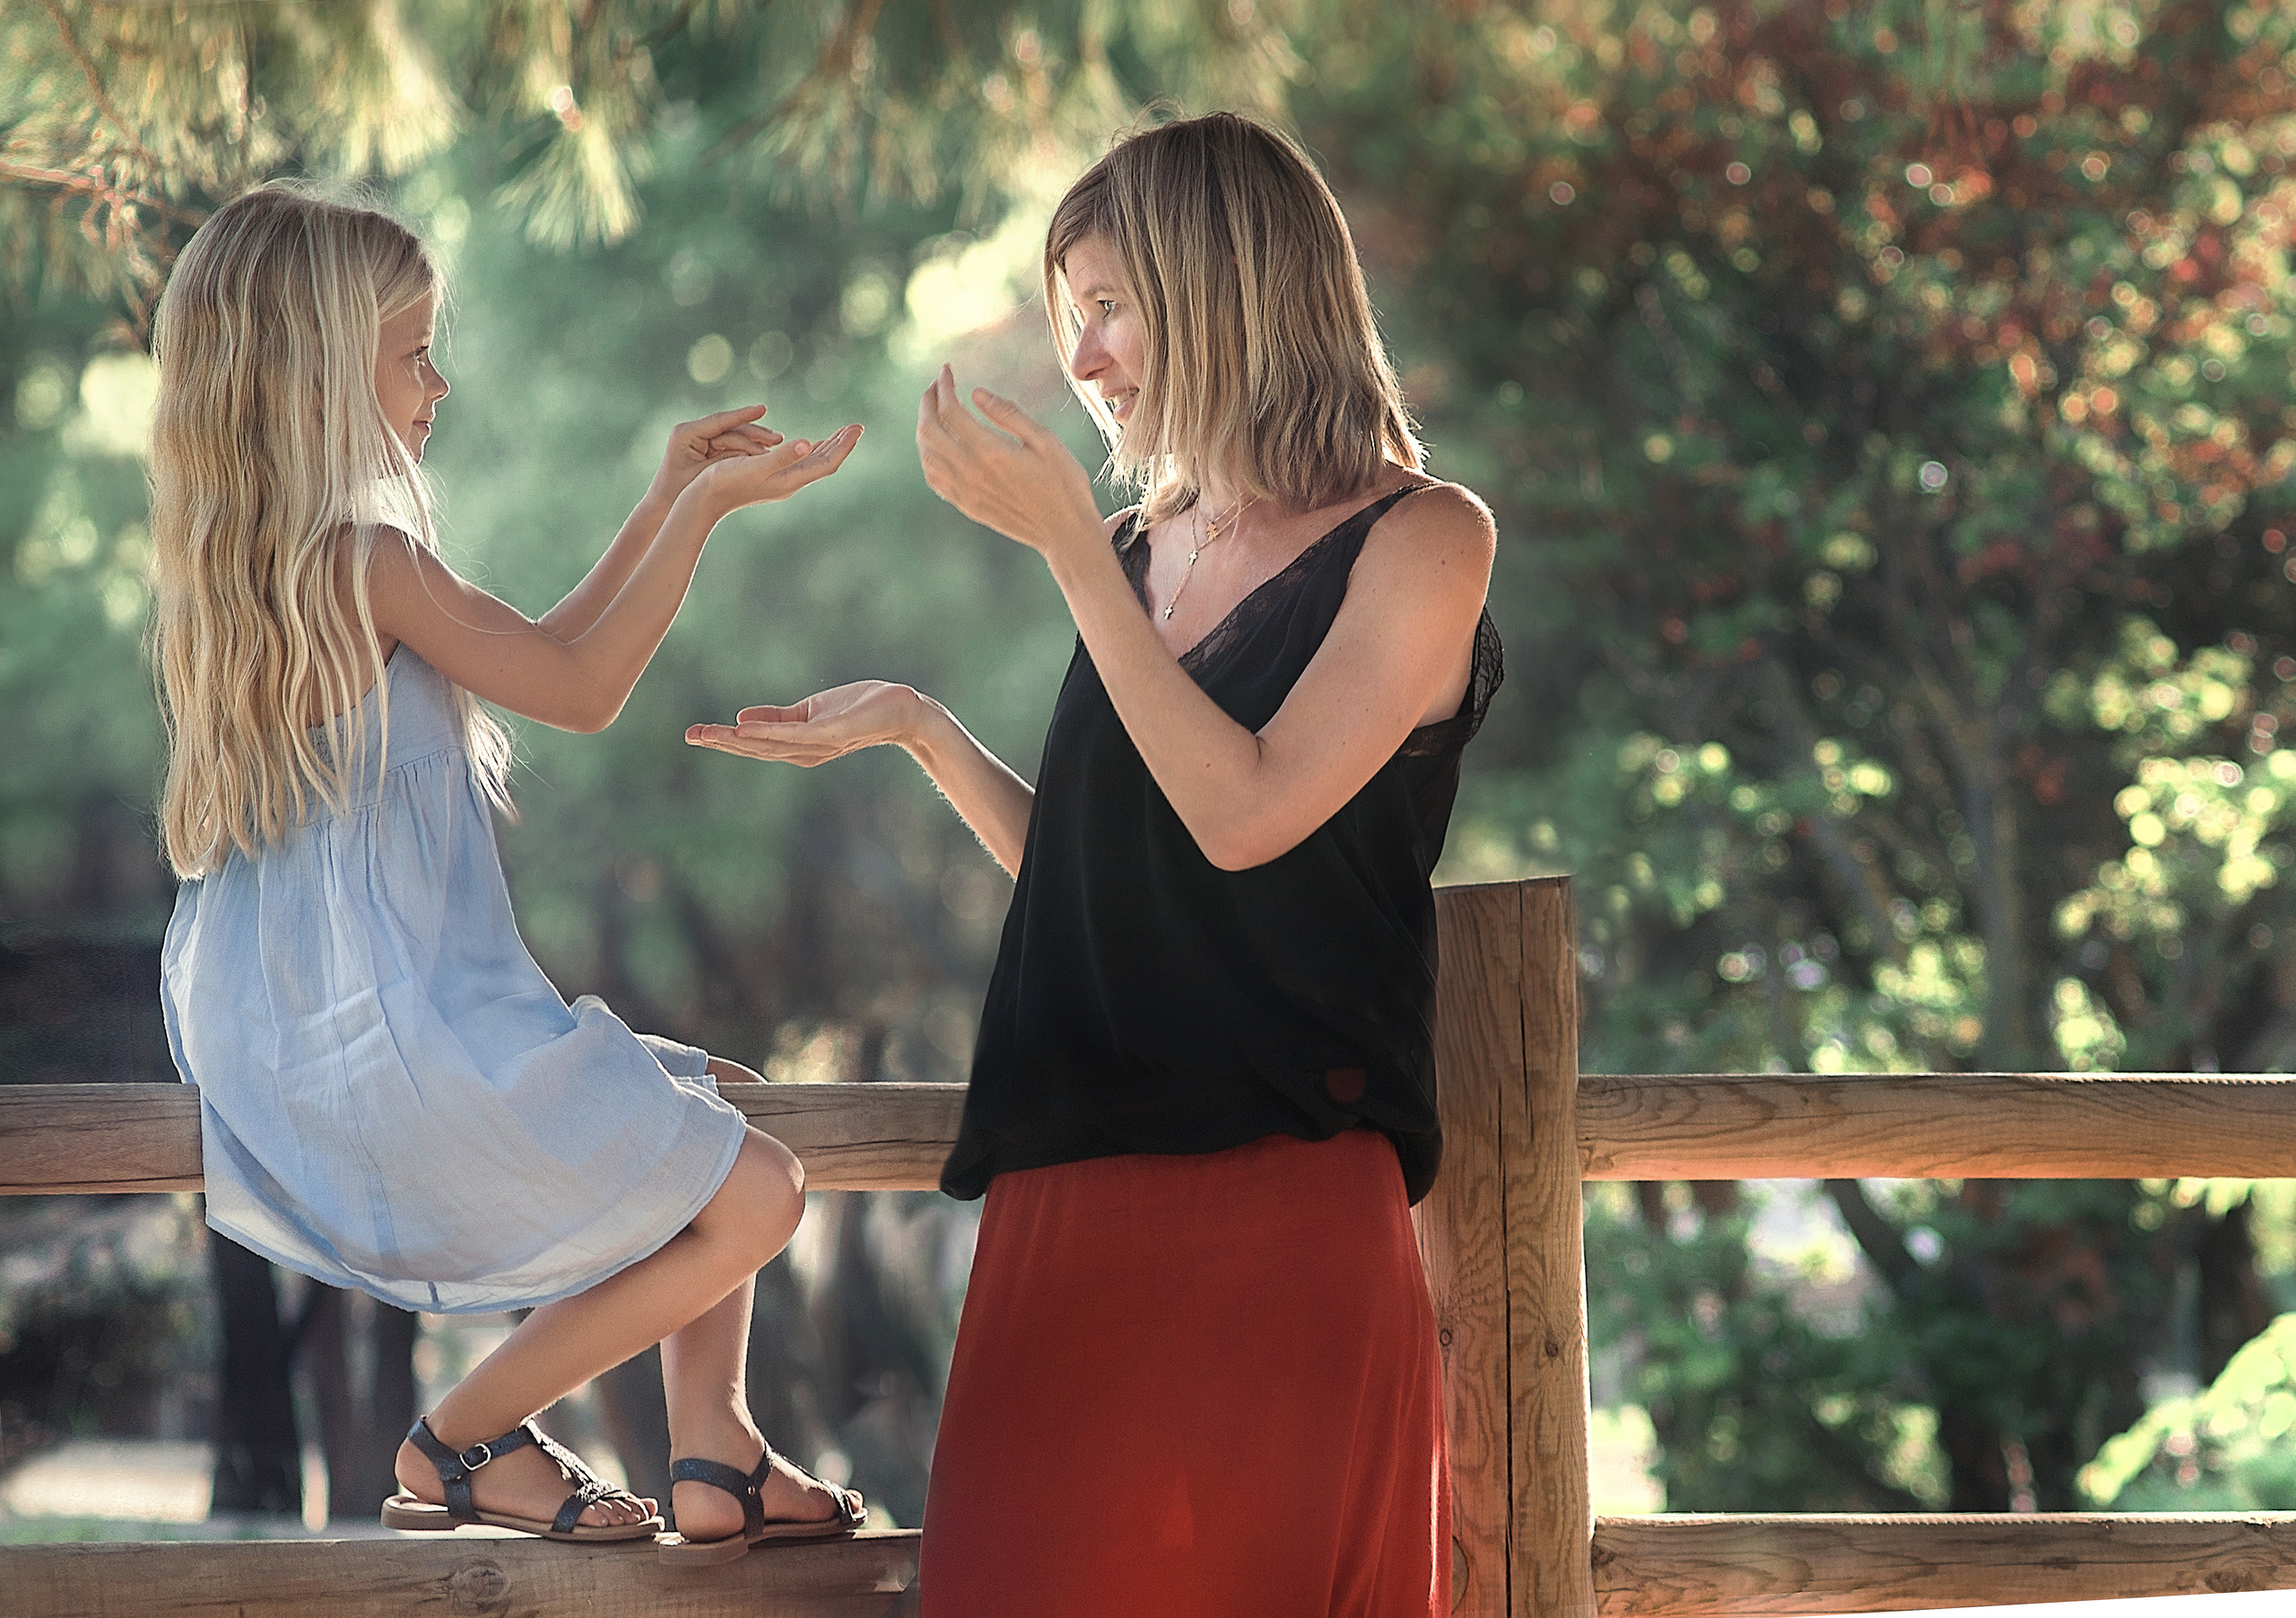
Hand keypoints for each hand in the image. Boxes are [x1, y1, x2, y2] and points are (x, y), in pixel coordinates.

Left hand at [646, 405, 784, 506]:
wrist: (662, 506)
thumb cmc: (679, 494)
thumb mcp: (705, 476)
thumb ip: (726, 460)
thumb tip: (754, 451)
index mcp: (686, 434)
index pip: (719, 421)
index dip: (743, 415)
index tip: (763, 409)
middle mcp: (691, 431)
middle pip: (728, 427)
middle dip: (754, 433)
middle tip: (779, 438)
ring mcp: (697, 438)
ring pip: (731, 435)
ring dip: (753, 440)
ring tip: (777, 443)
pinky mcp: (704, 445)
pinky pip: (729, 443)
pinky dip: (746, 447)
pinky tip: (765, 449)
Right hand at [685, 681, 923, 765]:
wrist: (901, 709)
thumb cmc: (860, 708)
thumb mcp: (811, 711)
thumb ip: (778, 717)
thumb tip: (741, 718)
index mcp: (799, 746)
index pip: (755, 745)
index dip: (724, 741)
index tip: (695, 734)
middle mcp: (806, 752)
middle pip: (756, 750)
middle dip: (722, 743)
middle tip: (690, 735)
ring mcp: (819, 745)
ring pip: (770, 745)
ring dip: (736, 740)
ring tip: (708, 733)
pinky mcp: (832, 732)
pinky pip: (794, 735)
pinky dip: (768, 733)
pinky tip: (744, 729)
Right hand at [686, 423, 862, 517]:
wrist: (704, 500)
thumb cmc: (725, 480)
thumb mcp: (754, 465)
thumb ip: (782, 456)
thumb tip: (808, 443)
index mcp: (790, 479)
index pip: (826, 462)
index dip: (844, 445)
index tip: (857, 428)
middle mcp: (790, 483)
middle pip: (825, 463)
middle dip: (842, 444)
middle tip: (857, 426)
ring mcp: (782, 482)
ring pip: (814, 463)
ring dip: (829, 447)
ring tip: (842, 434)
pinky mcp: (772, 479)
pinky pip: (800, 463)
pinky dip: (811, 451)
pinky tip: (811, 445)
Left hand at [916, 365, 1102, 559]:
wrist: (1065, 532)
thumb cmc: (1063, 483)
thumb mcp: (1045, 441)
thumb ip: (1009, 415)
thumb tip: (975, 393)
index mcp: (990, 451)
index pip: (951, 410)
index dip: (944, 385)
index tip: (946, 370)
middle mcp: (971, 473)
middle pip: (929, 430)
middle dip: (927, 402)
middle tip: (935, 387)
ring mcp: (965, 492)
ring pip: (926, 455)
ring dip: (924, 428)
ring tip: (935, 411)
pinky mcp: (966, 506)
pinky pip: (934, 478)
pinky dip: (929, 455)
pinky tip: (938, 445)